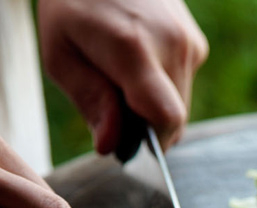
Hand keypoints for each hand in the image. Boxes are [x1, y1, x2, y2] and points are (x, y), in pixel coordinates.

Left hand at [38, 0, 208, 152]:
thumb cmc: (72, 3)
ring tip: (120, 76)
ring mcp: (189, 41)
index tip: (127, 143)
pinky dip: (160, 87)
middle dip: (145, 126)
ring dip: (151, 106)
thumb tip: (112, 146)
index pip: (167, 118)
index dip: (151, 142)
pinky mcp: (196, 41)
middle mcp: (173, 45)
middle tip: (111, 102)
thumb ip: (90, 101)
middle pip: (173, 119)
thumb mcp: (61, 53)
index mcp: (134, 49)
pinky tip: (136, 63)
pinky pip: (181, 85)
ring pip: (178, 105)